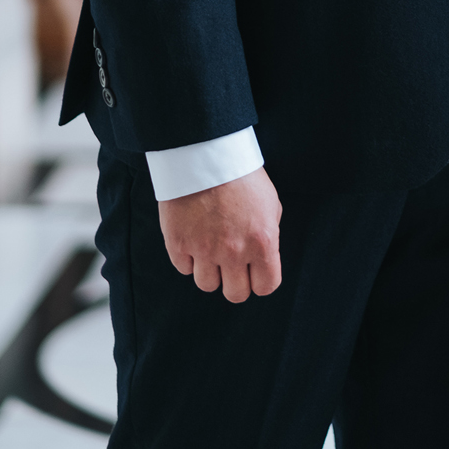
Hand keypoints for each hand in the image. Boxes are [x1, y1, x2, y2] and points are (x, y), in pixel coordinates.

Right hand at [159, 166, 281, 302]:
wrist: (205, 154)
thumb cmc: (242, 176)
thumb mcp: (270, 204)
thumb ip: (268, 236)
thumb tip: (263, 258)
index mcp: (263, 243)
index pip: (266, 286)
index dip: (261, 281)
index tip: (255, 272)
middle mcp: (234, 252)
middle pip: (235, 295)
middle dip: (235, 281)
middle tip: (231, 263)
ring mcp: (204, 250)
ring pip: (207, 285)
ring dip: (210, 270)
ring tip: (210, 247)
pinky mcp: (178, 244)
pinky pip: (184, 269)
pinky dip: (188, 258)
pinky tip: (194, 237)